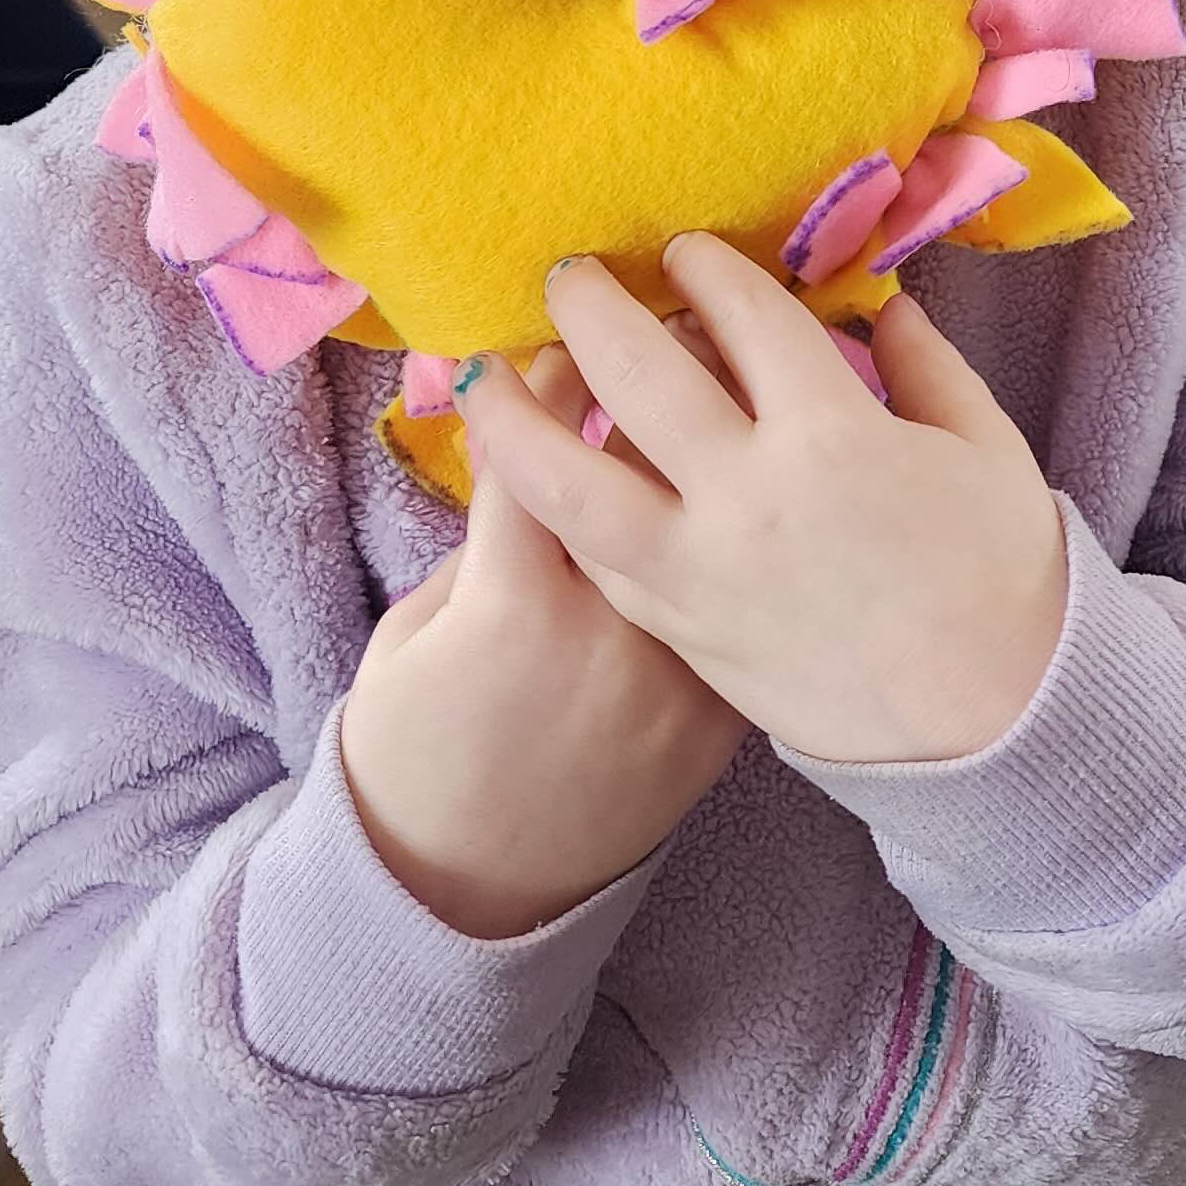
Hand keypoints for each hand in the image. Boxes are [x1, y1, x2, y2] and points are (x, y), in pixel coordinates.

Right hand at [339, 345, 745, 936]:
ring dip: (722, 407)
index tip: (547, 327)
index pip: (546, 441)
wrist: (481, 891)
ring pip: (724, 503)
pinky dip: (760, 511)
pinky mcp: (733, 704)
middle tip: (628, 294)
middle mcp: (620, 621)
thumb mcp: (421, 630)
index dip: (544, 374)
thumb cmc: (421, 748)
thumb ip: (486, 539)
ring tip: (714, 339)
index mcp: (520, 598)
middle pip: (645, 444)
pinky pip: (759, 584)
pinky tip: (765, 452)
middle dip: (632, 342)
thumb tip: (535, 448)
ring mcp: (688, 664)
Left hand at [468, 237, 1068, 767]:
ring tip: (484, 373)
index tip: (685, 252)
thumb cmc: (1003, 580)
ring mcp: (700, 570)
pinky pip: (597, 556)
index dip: (708, 271)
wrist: (989, 728)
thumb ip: (926, 365)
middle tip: (570, 275)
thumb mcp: (988, 450)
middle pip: (637, 373)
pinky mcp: (680, 631)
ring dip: (518, 415)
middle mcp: (747, 495)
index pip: (745, 318)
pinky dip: (557, 508)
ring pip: (572, 481)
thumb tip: (877, 304)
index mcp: (832, 434)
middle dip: (594, 308)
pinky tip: (536, 475)